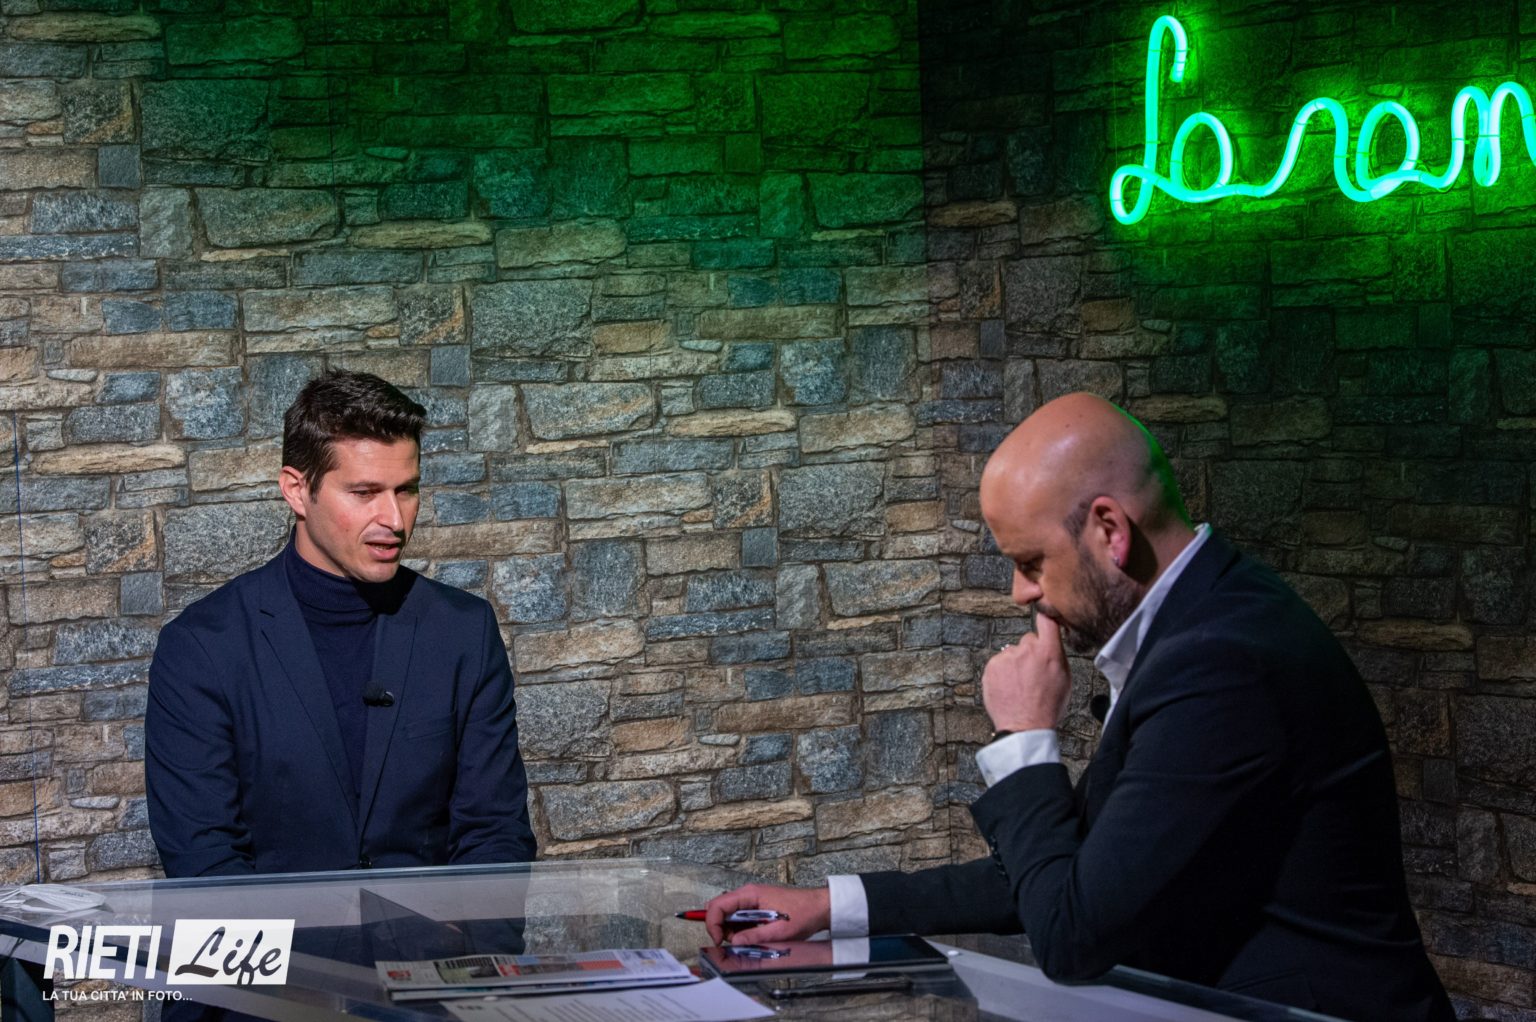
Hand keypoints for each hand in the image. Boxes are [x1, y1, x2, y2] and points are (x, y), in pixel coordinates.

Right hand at [704, 883, 829, 945]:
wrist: (819, 907)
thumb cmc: (803, 913)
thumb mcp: (778, 931)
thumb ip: (754, 936)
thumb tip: (734, 942)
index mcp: (750, 894)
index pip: (718, 905)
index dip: (713, 924)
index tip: (718, 940)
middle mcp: (748, 894)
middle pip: (720, 909)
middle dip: (720, 927)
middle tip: (733, 942)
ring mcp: (752, 900)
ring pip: (728, 914)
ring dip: (731, 930)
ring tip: (748, 939)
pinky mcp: (757, 906)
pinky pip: (740, 917)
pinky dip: (740, 929)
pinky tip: (753, 935)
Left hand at [982, 613, 1071, 731]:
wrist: (1024, 727)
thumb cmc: (1047, 706)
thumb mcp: (1065, 679)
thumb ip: (1056, 655)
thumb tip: (1052, 642)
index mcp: (1049, 652)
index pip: (1047, 619)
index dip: (1044, 611)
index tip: (1041, 601)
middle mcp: (1026, 650)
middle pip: (1027, 640)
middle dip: (1029, 653)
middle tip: (1032, 674)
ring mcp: (1007, 658)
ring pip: (1012, 653)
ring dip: (1014, 664)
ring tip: (1020, 685)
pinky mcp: (991, 666)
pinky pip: (999, 663)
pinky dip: (1002, 673)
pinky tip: (1009, 687)